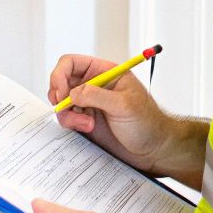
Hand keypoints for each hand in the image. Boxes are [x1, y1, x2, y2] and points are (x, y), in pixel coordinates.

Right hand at [48, 53, 181, 173]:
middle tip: (65, 107)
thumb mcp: (124, 105)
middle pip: (62, 81)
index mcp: (105, 72)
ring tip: (86, 124)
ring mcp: (89, 103)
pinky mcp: (86, 120)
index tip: (60, 92)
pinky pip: (67, 118)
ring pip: (62, 102)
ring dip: (68, 113)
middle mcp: (94, 85)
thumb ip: (96, 95)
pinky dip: (71, 123)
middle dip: (60, 95)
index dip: (60, 74)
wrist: (152, 149)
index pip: (72, 63)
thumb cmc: (148, 123)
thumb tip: (72, 92)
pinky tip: (88, 128)